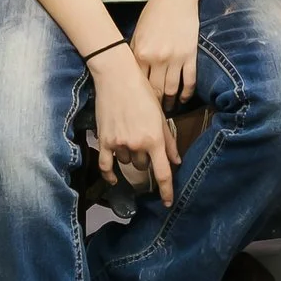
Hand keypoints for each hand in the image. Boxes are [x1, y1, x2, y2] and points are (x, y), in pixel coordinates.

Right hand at [89, 46, 179, 204]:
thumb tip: (176, 161)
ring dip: (129, 155)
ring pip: (127, 162)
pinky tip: (114, 178)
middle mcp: (137, 144)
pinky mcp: (104, 140)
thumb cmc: (142, 93)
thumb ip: (168, 141)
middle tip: (143, 139)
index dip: (166, 190)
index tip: (169, 202)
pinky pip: (106, 165)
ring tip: (129, 134)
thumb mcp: (160, 115)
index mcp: (154, 138)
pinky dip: (110, 174)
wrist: (117, 77)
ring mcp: (119, 144)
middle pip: (143, 165)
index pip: (162, 172)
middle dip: (145, 158)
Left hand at [131, 0, 200, 103]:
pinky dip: (187, 93)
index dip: (140, 99)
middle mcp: (157, 58)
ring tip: (170, 109)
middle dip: (155, 105)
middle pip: (155, 91)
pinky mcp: (190, 55)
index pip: (139, 84)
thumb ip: (136, 55)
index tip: (140, 108)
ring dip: (171, 102)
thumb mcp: (138, 33)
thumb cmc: (154, 13)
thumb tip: (133, 75)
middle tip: (155, 115)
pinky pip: (190, 81)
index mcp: (141, 53)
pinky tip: (184, 99)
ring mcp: (175, 58)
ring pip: (172, 89)